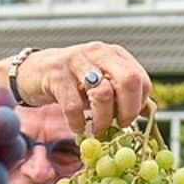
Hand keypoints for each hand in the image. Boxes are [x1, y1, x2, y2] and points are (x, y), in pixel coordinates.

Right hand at [16, 42, 151, 136]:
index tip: (128, 118)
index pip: (140, 79)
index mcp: (114, 55)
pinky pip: (74, 106)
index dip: (139, 104)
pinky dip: (78, 123)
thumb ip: (123, 94)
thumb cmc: (74, 81)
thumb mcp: (101, 82)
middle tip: (119, 124)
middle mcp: (99, 53)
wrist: (35, 72)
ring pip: (103, 94)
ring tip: (97, 129)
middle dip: (127, 110)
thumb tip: (148, 113)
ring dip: (102, 120)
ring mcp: (77, 62)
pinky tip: (78, 127)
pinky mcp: (57, 76)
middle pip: (128, 81)